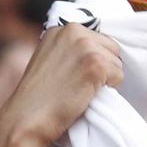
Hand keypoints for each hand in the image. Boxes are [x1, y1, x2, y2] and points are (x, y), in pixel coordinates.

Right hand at [0, 22, 122, 146]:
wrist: (27, 117)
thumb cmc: (39, 97)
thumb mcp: (50, 59)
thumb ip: (70, 50)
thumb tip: (99, 52)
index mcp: (61, 28)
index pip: (97, 39)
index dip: (93, 60)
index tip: (76, 75)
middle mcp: (74, 31)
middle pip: (111, 48)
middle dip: (103, 67)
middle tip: (80, 84)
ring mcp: (86, 46)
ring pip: (116, 63)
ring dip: (105, 80)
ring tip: (80, 90)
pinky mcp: (96, 63)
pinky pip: (119, 76)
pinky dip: (108, 89)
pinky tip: (85, 94)